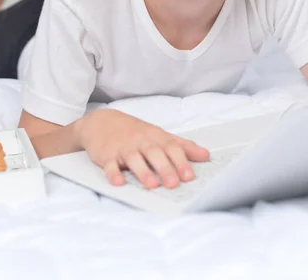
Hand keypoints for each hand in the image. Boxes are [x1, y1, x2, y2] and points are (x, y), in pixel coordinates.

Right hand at [77, 109, 208, 188]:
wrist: (101, 122)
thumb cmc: (135, 132)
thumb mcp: (158, 135)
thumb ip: (182, 145)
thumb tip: (206, 155)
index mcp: (155, 136)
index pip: (171, 147)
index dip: (181, 161)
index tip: (189, 176)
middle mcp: (140, 141)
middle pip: (154, 153)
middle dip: (165, 168)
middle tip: (174, 184)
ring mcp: (123, 148)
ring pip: (134, 159)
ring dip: (143, 172)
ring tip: (152, 185)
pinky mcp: (106, 155)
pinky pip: (109, 165)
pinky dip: (113, 173)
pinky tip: (119, 182)